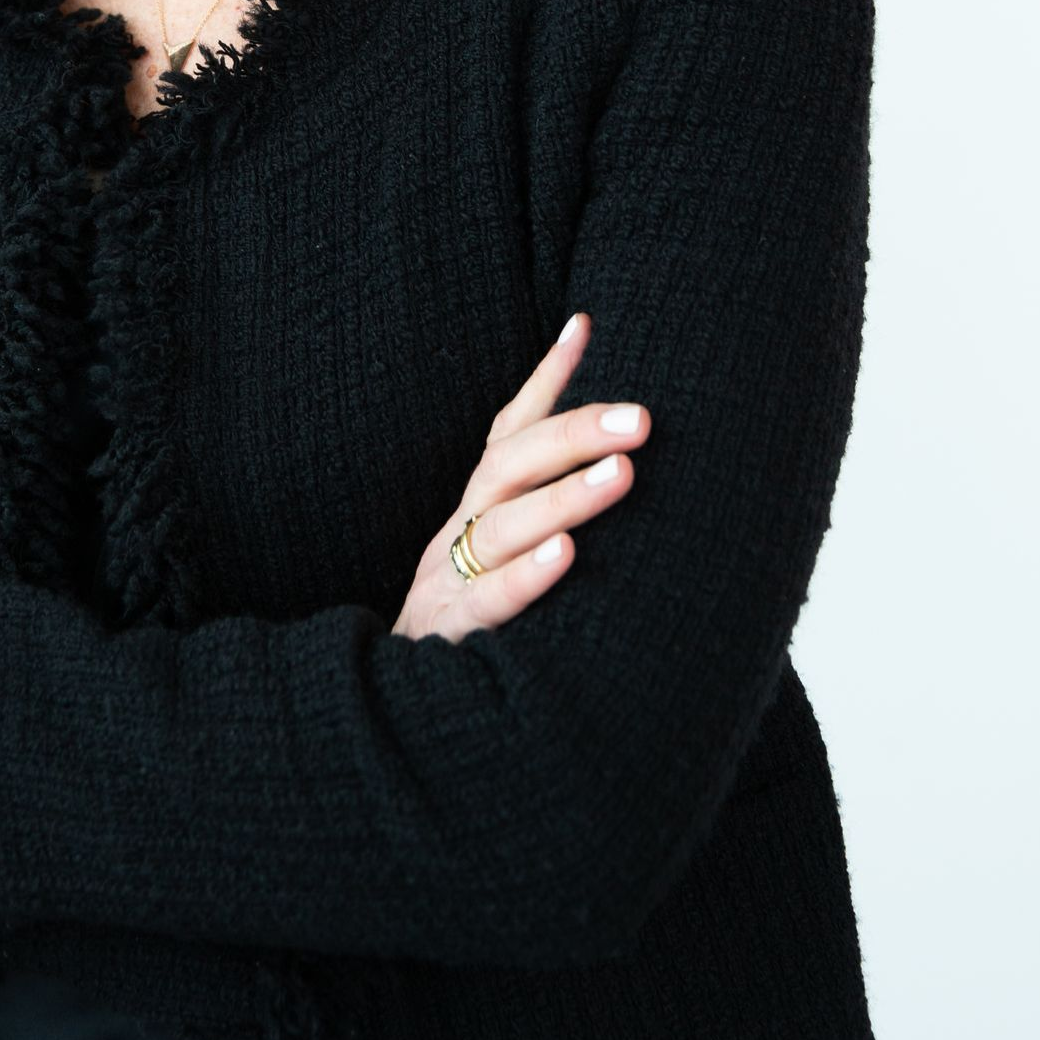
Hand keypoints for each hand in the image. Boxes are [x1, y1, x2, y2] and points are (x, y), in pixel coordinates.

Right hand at [392, 314, 648, 643]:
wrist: (398, 712)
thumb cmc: (472, 619)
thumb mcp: (501, 553)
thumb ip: (546, 502)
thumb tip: (603, 440)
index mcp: (477, 508)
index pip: (510, 431)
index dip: (547, 379)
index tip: (586, 327)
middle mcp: (460, 532)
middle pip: (511, 465)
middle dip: (575, 434)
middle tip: (641, 419)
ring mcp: (448, 579)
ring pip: (502, 526)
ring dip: (564, 497)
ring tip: (621, 473)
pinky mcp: (450, 634)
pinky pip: (487, 601)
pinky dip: (526, 578)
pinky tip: (566, 557)